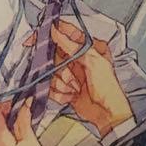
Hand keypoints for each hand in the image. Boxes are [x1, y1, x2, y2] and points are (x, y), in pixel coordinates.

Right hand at [49, 20, 131, 137]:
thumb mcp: (93, 61)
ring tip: (76, 88)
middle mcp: (77, 59)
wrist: (107, 113)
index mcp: (87, 48)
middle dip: (60, 69)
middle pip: (54, 56)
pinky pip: (51, 87)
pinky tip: (72, 95)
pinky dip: (60, 93)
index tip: (36, 37)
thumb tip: (57, 32)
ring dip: (62, 83)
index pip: (65, 33)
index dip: (51, 33)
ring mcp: (70, 73)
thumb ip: (72, 46)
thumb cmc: (108, 88)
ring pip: (51, 73)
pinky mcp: (64, 87)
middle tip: (70, 76)